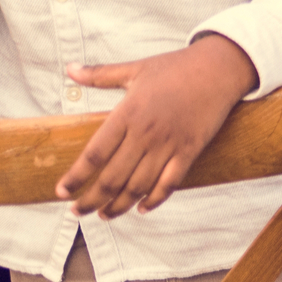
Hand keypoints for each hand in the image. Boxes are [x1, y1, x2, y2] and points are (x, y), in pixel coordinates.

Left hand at [57, 33, 258, 217]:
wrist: (221, 66)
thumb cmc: (176, 66)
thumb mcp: (136, 68)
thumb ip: (100, 74)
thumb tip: (69, 69)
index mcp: (128, 113)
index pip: (94, 154)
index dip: (75, 177)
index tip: (61, 192)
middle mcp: (146, 133)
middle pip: (112, 178)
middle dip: (91, 200)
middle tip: (77, 212)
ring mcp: (169, 144)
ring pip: (137, 186)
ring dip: (118, 206)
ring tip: (104, 215)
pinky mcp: (190, 150)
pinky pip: (169, 183)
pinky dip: (154, 200)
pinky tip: (142, 208)